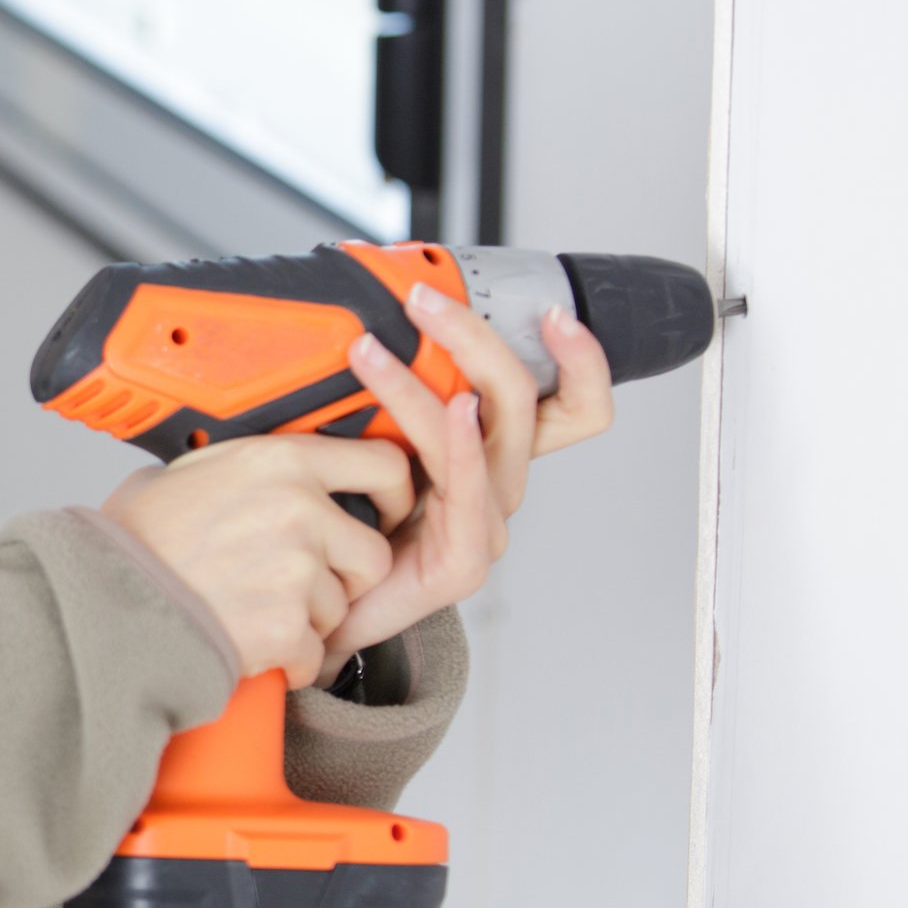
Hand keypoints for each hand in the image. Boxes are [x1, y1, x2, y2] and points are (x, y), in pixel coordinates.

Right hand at [101, 434, 417, 689]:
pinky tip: (246, 643)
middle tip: (297, 585)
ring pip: (342, 609)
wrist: (104, 602)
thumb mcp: (188, 472)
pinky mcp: (287, 626)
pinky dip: (286, 660)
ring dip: (308, 621)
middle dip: (343, 579)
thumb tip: (267, 467)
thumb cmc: (135, 542)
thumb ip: (245, 467)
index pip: (382, 463)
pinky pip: (314, 653)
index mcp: (279, 460)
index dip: (393, 494)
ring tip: (252, 611)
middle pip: (372, 554)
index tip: (384, 511)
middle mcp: (297, 509)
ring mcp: (296, 570)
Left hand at [323, 283, 616, 660]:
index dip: (583, 360)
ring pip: (482, 433)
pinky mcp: (464, 562)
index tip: (552, 310)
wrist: (324, 607)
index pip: (571, 405)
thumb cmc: (349, 525)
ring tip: (366, 349)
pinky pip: (470, 490)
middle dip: (475, 336)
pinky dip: (463, 443)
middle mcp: (499, 485)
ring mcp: (486, 524)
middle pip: (522, 399)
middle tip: (421, 299)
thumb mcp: (375, 445)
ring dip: (423, 380)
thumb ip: (387, 396)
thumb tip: (363, 319)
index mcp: (495, 455)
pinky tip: (452, 410)